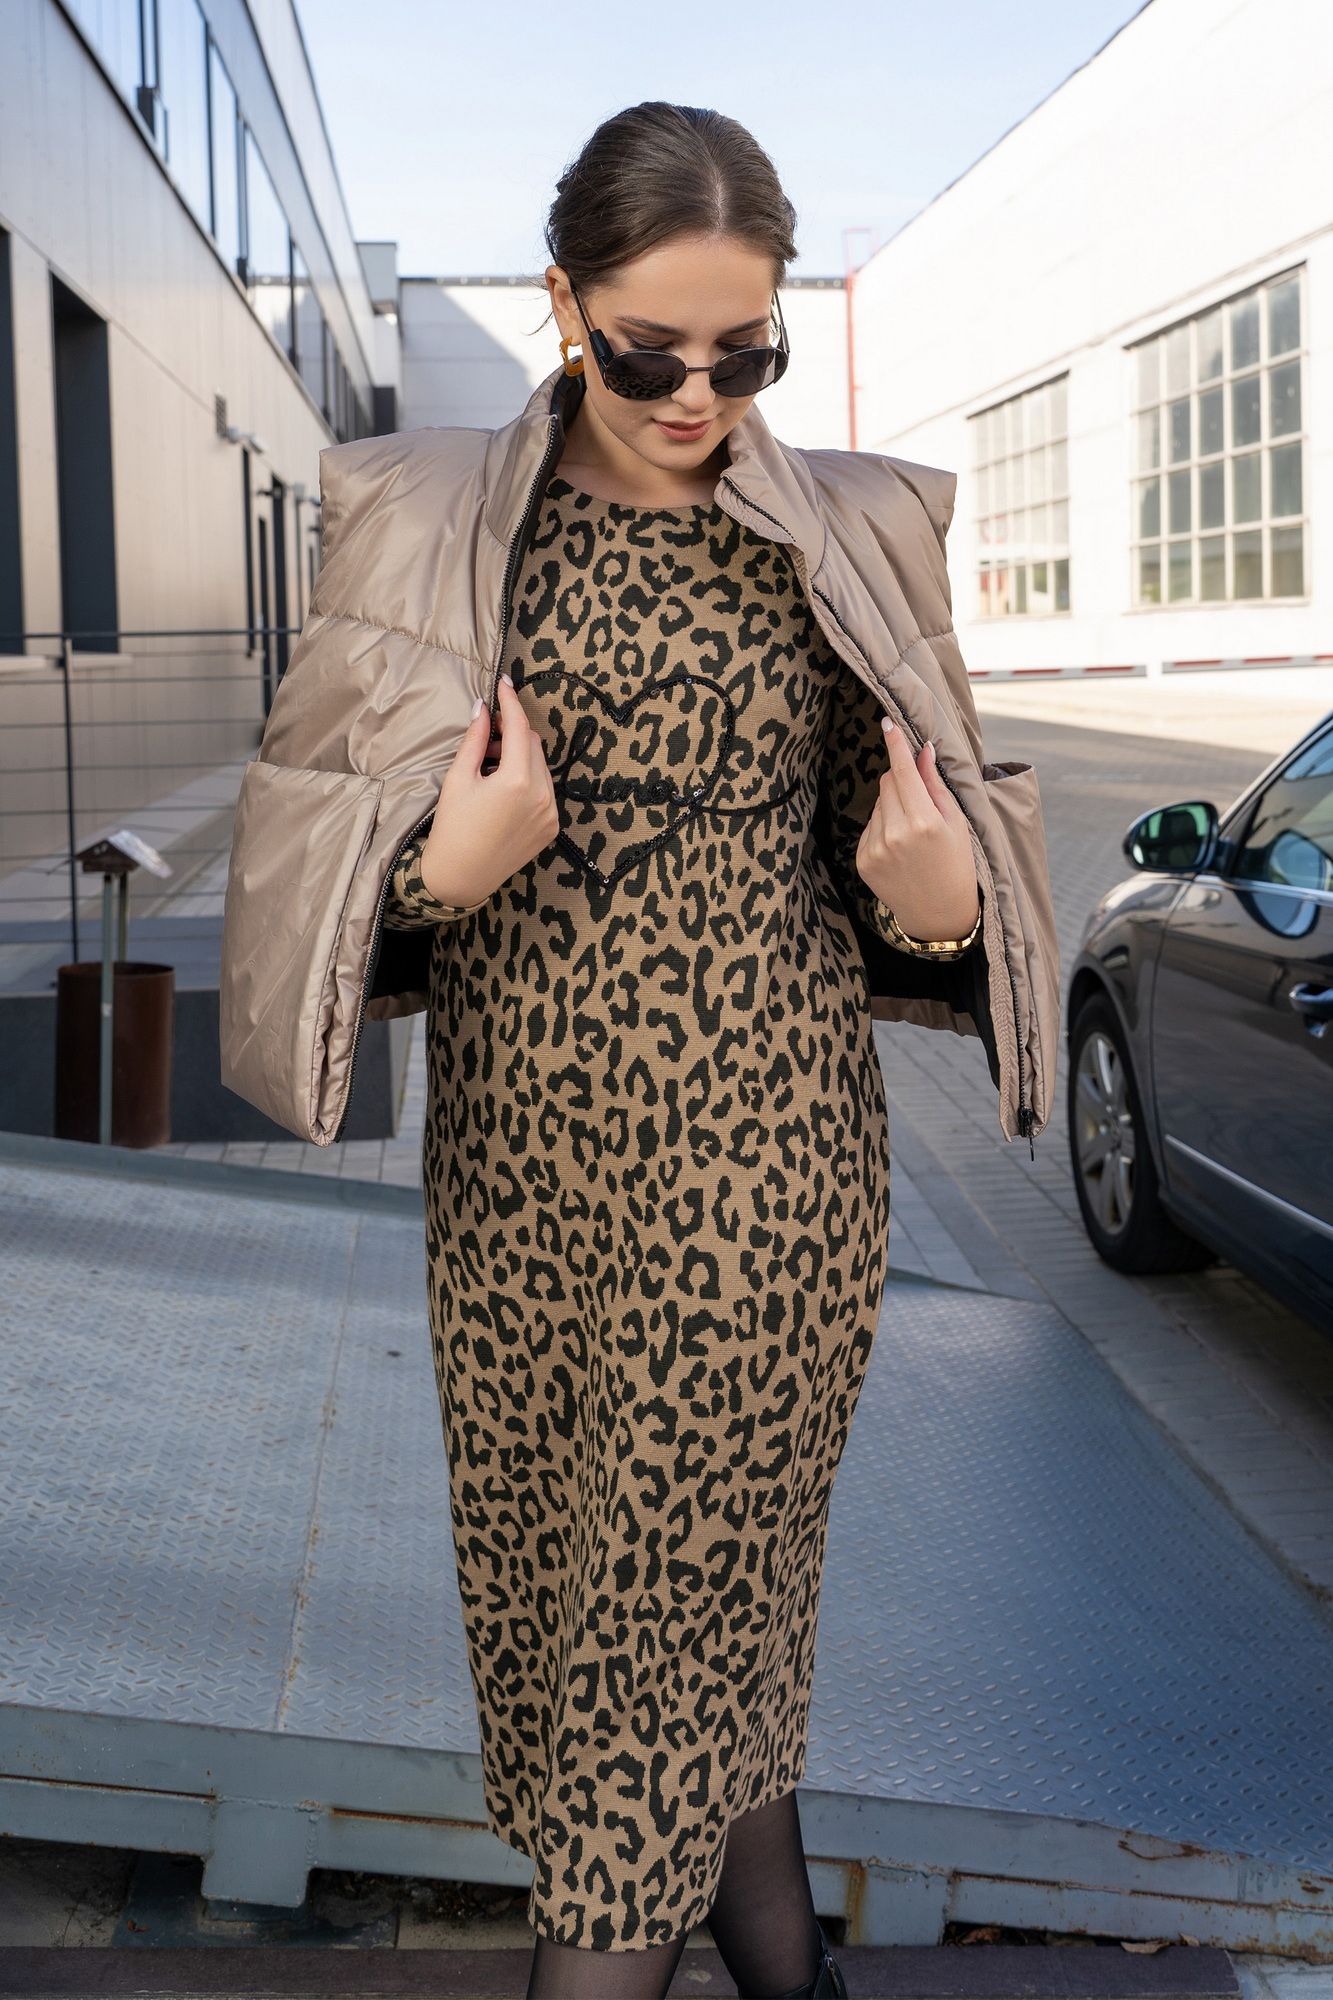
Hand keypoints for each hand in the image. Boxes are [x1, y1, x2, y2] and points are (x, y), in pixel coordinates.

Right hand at [418, 674, 559, 904]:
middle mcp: (542, 796)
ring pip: (540, 766)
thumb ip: (474, 740)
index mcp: (517, 781)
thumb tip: (482, 708)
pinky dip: (528, 781)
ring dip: (519, 757)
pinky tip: (503, 792)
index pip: (518, 727)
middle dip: (510, 733)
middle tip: (484, 740)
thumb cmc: (452, 828)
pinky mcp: (552, 827)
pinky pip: (544, 789)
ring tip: (490, 770)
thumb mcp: (458, 779)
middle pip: (532, 744)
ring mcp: (550, 813)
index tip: (504, 683)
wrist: (460, 878)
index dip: (511, 702)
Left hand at [855, 717, 980, 940]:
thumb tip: (922, 750)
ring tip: (913, 834)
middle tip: (921, 802)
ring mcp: (875, 849)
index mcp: (923, 822)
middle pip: (887, 782)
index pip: (902, 772)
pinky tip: (900, 847)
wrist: (939, 914)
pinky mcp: (863, 860)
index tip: (887, 723)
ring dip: (893, 806)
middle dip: (901, 781)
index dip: (895, 746)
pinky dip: (883, 827)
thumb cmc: (956, 865)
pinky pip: (870, 826)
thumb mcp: (956, 822)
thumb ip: (935, 785)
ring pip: (878, 803)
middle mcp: (895, 834)